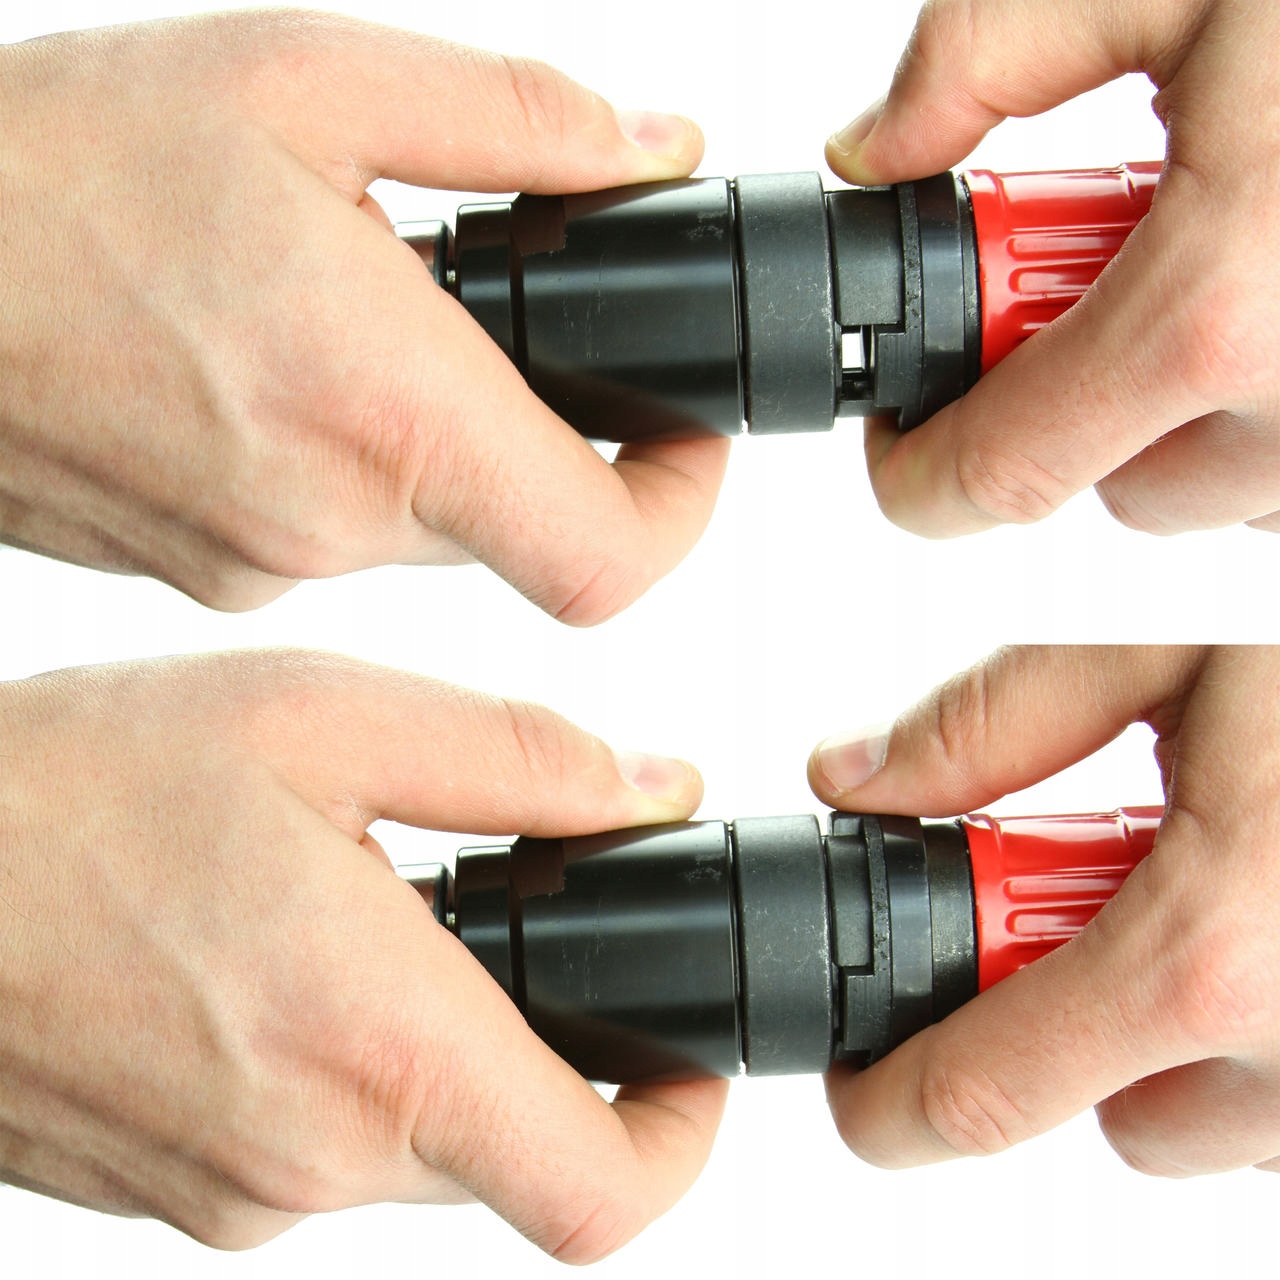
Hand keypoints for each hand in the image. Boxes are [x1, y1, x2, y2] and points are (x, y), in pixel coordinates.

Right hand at [0, 10, 724, 618]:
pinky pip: (341, 532)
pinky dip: (354, 459)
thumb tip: (647, 145)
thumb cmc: (51, 168)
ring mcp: (269, 562)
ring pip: (433, 526)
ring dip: (439, 435)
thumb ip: (514, 119)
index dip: (680, 508)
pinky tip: (284, 372)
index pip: (606, 556)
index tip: (685, 438)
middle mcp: (333, 518)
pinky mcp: (217, 570)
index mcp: (383, 406)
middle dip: (550, 434)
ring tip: (361, 330)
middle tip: (516, 333)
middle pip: (527, 525)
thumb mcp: (304, 82)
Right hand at [0, 650, 725, 1254]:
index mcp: (380, 1047)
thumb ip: (517, 760)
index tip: (687, 1065)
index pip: (598, 1190)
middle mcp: (311, 1157)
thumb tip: (648, 790)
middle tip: (517, 937)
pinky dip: (343, 1068)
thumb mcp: (326, 719)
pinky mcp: (176, 1192)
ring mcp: (235, 1196)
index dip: (680, 1139)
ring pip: (415, 1149)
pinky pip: (314, 1149)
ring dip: (433, 1049)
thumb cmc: (80, 791)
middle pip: (515, 1157)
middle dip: (549, 1054)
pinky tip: (288, 965)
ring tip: (377, 925)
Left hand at [807, 645, 1279, 1175]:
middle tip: (1130, 907)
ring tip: (1248, 905)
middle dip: (1076, 1022)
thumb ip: (997, 722)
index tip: (869, 1088)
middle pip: (1098, 1111)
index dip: (896, 1102)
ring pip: (1200, 1123)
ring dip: (1185, 1035)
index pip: (981, 1097)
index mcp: (1208, 957)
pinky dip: (1268, 1045)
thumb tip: (855, 778)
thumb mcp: (1179, 660)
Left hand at [827, 0, 1279, 535]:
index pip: (999, 473)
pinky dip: (1262, 402)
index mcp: (1215, 305)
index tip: (897, 439)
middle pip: (1106, 489)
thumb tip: (876, 149)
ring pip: (1208, 488)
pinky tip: (1276, 291)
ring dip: (1176, 408)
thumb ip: (984, 55)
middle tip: (1104, 294)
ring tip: (1219, 271)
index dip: (917, 475)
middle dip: (1068, 408)